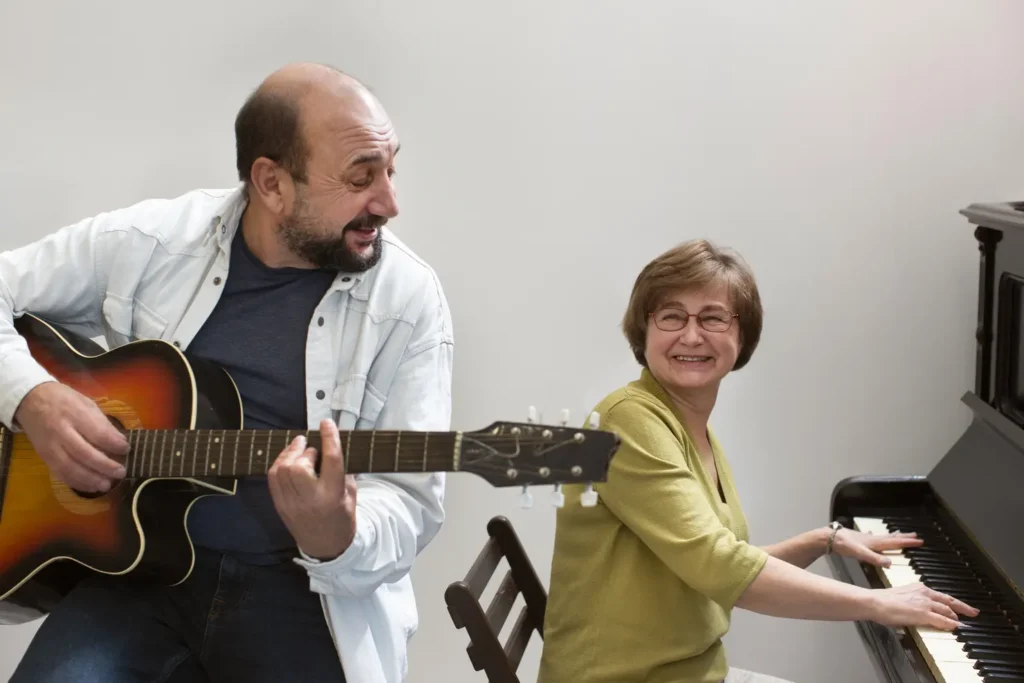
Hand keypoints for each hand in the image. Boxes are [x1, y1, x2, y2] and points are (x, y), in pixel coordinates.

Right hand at [14, 382, 127, 491]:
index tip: (126, 449)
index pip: (97, 433)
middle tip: (120, 472)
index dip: (113, 444)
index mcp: (75, 414)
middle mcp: (61, 432)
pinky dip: (76, 482)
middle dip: (104, 466)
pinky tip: (90, 486)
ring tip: (106, 485)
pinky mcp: (43, 456)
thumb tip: (120, 442)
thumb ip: (102, 423)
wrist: (30, 400)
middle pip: (84, 453)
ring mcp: (50, 446)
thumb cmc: (64, 400)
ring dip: (90, 479)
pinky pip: (59, 473)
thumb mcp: (86, 403)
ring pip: (70, 467)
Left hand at [268, 418, 356, 560]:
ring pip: (283, 469)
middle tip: (313, 449)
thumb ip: (343, 469)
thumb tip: (332, 444)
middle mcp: (311, 499)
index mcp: (333, 495)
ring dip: (290, 453)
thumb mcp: (351, 493)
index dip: (329, 438)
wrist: (326, 546)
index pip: (331, 460)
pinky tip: (287, 459)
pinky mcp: (280, 505)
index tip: (327, 423)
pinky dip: (279, 463)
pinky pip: (273, 477)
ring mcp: (292, 503)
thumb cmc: (342, 517)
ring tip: (299, 448)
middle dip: (307, 450)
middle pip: (301, 464)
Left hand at [833, 528, 922, 567]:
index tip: (920, 541)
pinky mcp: (859, 540)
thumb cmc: (844, 545)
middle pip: (892, 538)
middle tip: (915, 535)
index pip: (895, 543)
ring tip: (900, 534)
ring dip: (893, 536)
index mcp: (875, 543)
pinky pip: (873, 538)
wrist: (829, 539)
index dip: (908, 543)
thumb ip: (875, 559)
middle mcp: (873, 539)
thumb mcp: (861, 554)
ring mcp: (866, 539)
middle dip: (904, 537)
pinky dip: (878, 537)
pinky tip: (873, 536)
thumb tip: (890, 563)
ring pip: (883, 537)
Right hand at [870, 582, 978, 629]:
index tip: (960, 605)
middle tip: (973, 612)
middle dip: (963, 608)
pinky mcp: (923, 613)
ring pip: (947, 611)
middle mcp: (924, 593)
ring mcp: (925, 603)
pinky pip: (943, 620)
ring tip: (964, 623)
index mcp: (918, 588)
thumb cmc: (882, 600)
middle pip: (949, 601)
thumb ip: (911, 601)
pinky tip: (957, 627)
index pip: (940, 595)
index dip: (952, 601)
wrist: (874, 602)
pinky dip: (951, 624)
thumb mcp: (900, 596)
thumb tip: (915, 609)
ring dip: (956, 618)